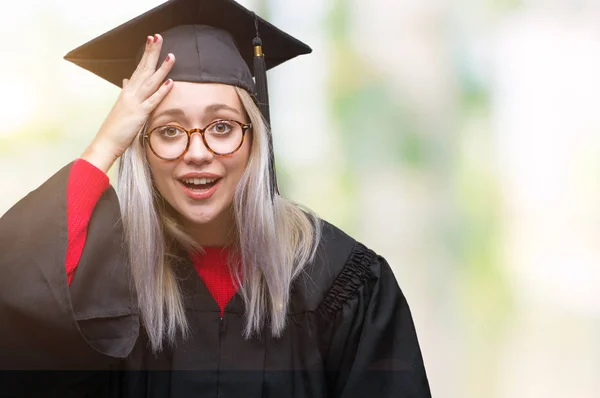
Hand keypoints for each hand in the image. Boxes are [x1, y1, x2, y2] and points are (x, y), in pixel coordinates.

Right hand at [82, 34, 174, 172]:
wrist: (105, 142)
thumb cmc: (115, 127)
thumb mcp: (121, 106)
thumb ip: (126, 92)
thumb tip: (127, 80)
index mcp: (127, 91)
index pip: (138, 68)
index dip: (146, 54)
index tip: (152, 40)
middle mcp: (130, 93)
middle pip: (143, 69)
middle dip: (152, 53)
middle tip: (159, 37)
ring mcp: (135, 103)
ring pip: (150, 82)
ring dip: (162, 68)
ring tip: (172, 56)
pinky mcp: (139, 114)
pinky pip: (152, 101)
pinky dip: (162, 91)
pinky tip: (171, 82)